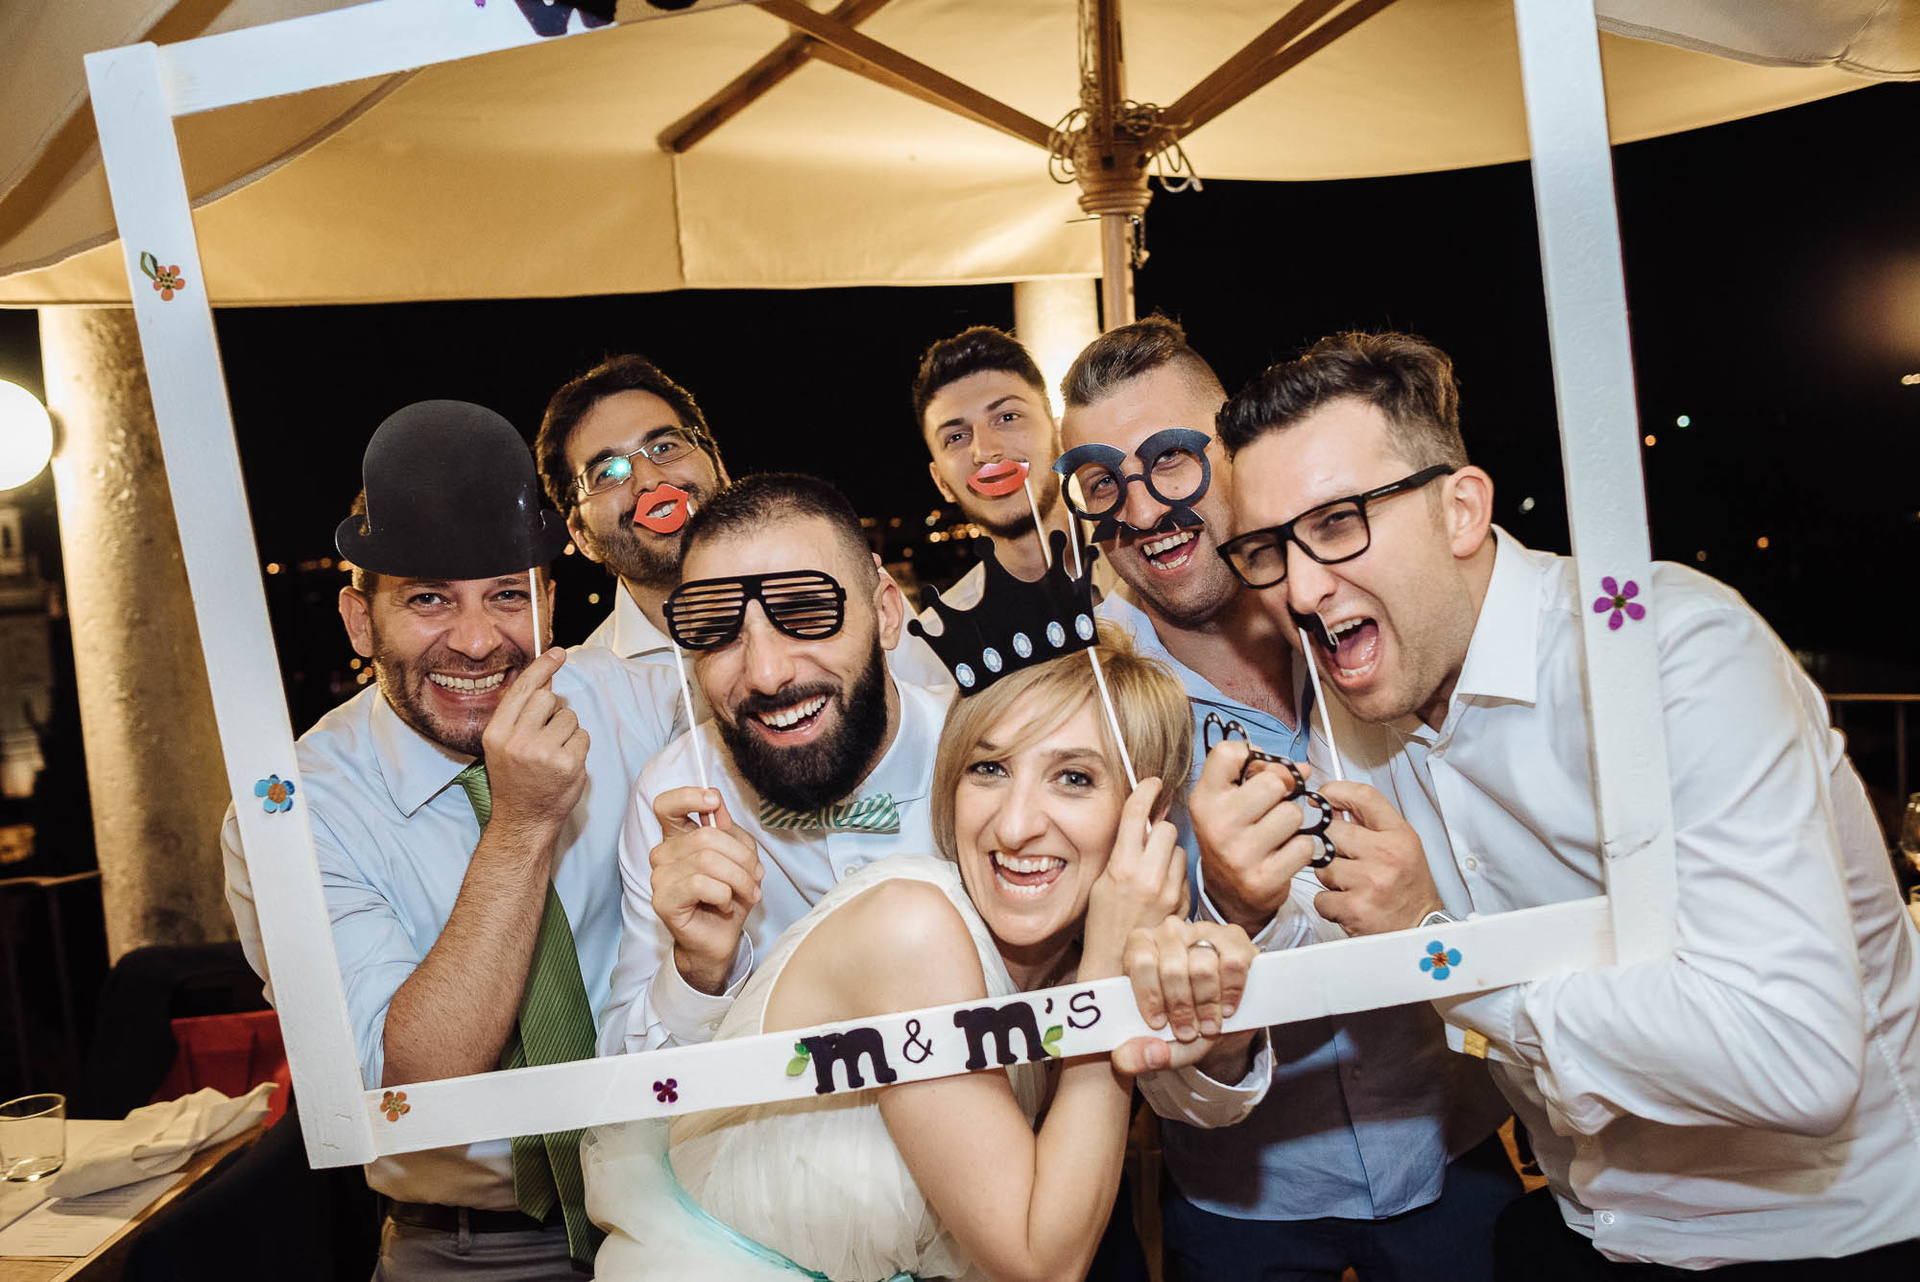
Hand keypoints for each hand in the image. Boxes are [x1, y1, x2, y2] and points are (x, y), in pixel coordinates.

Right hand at [481, 648, 589, 841]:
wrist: (524, 820)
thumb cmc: (516, 780)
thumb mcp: (504, 745)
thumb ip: (521, 713)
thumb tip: (545, 678)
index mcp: (497, 733)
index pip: (523, 689)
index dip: (542, 667)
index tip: (558, 653)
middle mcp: (517, 740)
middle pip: (548, 698)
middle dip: (553, 711)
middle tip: (546, 735)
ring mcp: (543, 753)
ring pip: (569, 717)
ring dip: (567, 731)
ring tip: (553, 754)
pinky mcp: (568, 764)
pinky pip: (582, 736)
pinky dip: (578, 747)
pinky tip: (565, 764)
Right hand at [648, 786, 762, 994]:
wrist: (721, 938)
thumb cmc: (729, 896)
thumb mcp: (740, 857)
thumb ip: (730, 830)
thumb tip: (718, 806)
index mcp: (678, 838)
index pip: (666, 805)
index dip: (689, 796)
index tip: (713, 802)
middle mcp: (663, 854)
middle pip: (705, 835)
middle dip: (741, 857)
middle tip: (754, 876)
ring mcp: (659, 877)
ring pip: (707, 860)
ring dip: (738, 878)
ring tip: (748, 892)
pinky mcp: (663, 900)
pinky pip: (700, 884)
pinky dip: (723, 893)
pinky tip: (725, 903)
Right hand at [1080, 778, 1186, 979]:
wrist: (1118, 964)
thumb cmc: (1104, 923)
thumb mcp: (1102, 882)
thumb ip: (1122, 852)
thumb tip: (1141, 822)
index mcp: (1121, 867)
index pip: (1137, 813)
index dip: (1146, 790)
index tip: (1152, 783)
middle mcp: (1147, 877)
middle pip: (1166, 828)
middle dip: (1159, 830)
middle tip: (1149, 842)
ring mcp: (1169, 891)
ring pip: (1179, 849)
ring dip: (1169, 853)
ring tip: (1155, 871)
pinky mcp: (1184, 903)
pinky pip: (1185, 873)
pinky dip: (1176, 875)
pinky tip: (1163, 890)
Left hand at [1120, 917, 1253, 1049]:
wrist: (1217, 1014)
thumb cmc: (1180, 1020)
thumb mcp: (1157, 1043)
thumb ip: (1137, 1056)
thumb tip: (1142, 1057)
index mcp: (1141, 946)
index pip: (1141, 961)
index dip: (1150, 996)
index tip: (1158, 1024)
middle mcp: (1170, 932)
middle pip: (1172, 969)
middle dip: (1181, 1008)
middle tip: (1188, 1032)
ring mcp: (1203, 931)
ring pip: (1202, 966)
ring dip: (1206, 1004)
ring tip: (1209, 1026)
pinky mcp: (1234, 938)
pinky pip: (1232, 963)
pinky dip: (1231, 991)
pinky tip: (1227, 1009)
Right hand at [1190, 742, 1318, 934]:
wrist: (1228, 893)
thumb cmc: (1233, 835)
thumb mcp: (1229, 799)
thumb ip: (1259, 772)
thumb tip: (1303, 770)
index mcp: (1204, 799)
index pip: (1229, 752)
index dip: (1253, 757)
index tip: (1253, 774)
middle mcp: (1217, 825)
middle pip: (1273, 782)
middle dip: (1280, 793)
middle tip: (1268, 810)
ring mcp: (1240, 854)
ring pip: (1293, 813)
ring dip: (1292, 823)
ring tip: (1275, 834)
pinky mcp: (1264, 878)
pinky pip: (1304, 845)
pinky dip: (1300, 848)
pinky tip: (1282, 854)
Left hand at [1311, 780, 1442, 935]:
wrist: (1419, 931)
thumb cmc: (1408, 890)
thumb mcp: (1401, 847)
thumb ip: (1370, 824)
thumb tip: (1331, 805)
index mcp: (1399, 835)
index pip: (1364, 796)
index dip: (1335, 791)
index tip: (1322, 796)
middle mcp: (1387, 855)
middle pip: (1332, 830)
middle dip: (1330, 845)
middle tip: (1345, 860)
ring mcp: (1370, 881)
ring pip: (1322, 865)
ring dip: (1329, 877)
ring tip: (1351, 885)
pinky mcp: (1355, 907)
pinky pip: (1320, 896)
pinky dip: (1328, 903)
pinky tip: (1348, 904)